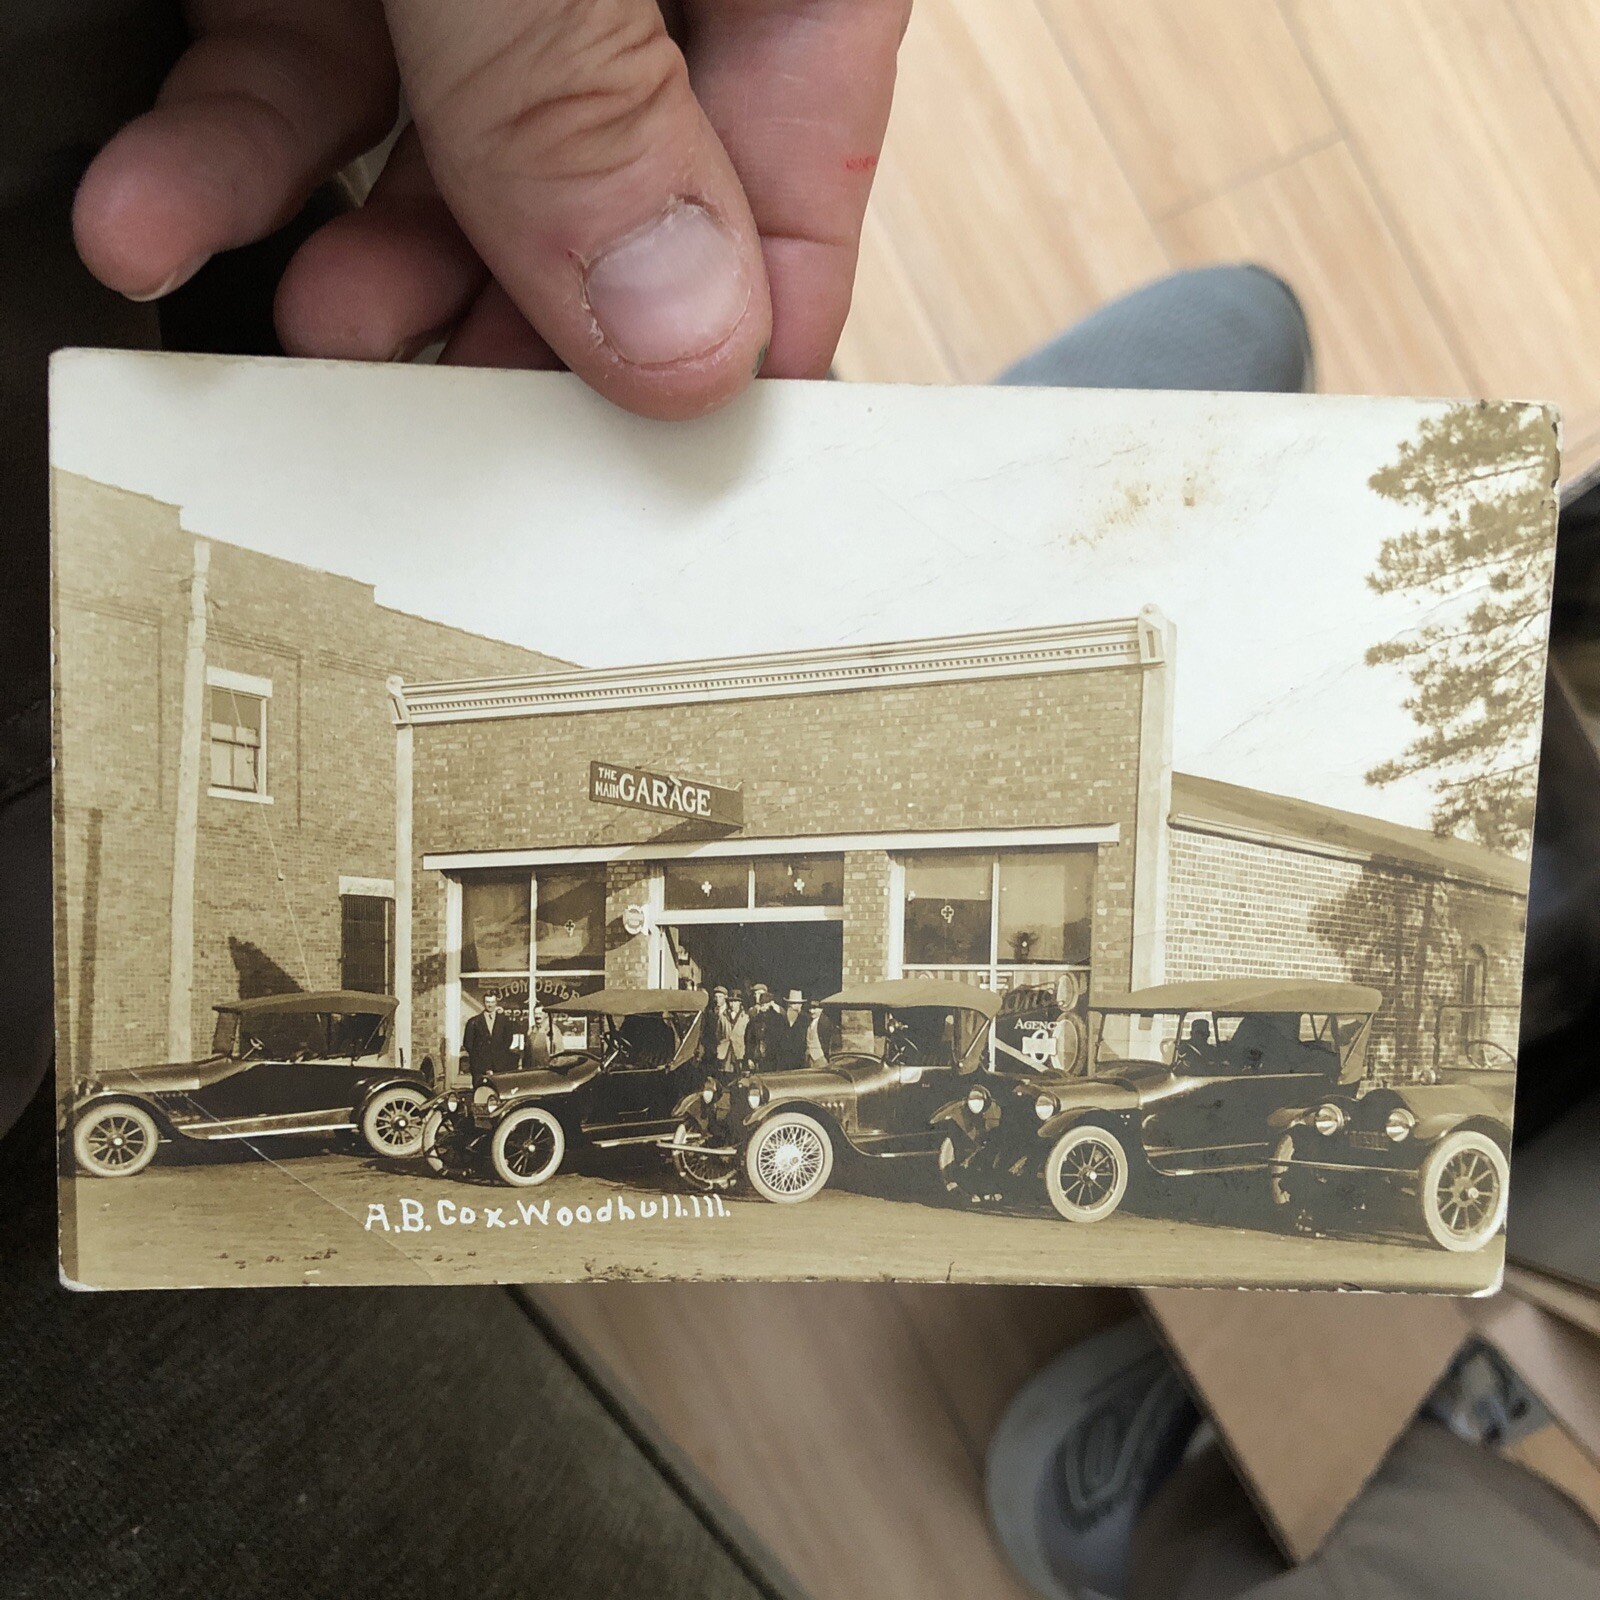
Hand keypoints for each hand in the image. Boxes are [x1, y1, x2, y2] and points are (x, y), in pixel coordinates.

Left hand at [71, 0, 908, 419]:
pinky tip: (170, 215)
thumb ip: (589, 92)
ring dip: (349, 257)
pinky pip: (300, 66)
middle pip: (615, 192)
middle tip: (459, 420)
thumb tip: (680, 332)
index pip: (804, 166)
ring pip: (442, 156)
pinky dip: (229, 153)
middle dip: (515, 320)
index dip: (747, 335)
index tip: (676, 465)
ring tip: (298, 329)